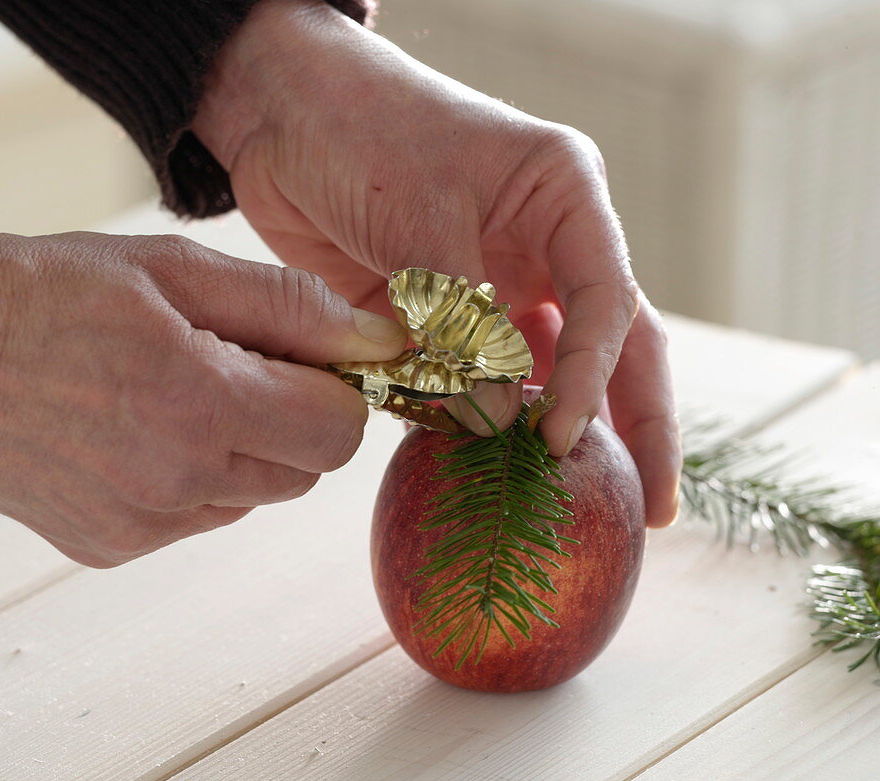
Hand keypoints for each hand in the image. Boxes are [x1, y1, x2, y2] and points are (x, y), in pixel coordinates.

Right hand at [0, 232, 404, 566]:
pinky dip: (191, 480)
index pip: (340, 431)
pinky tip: (135, 431)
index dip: (337, 389)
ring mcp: (140, 525)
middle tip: (229, 365)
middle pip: (305, 472)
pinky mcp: (108, 548)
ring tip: (172, 393)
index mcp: (200, 405)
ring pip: (253, 497)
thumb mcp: (176, 269)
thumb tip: (382, 343)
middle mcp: (177, 482)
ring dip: (242, 451)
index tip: (305, 358)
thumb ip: (291, 307)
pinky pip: (195, 519)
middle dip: (292, 419)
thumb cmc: (54, 292)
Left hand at [193, 0, 680, 526]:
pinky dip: (469, 423)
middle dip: (636, 427)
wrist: (279, 116)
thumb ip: (461, 320)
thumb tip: (500, 423)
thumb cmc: (358, 129)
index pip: (608, 300)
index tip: (561, 438)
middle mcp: (541, 247)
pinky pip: (466, 381)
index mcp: (563, 198)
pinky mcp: (437, 316)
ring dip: (546, 434)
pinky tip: (476, 469)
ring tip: (561, 505)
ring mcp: (490, 285)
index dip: (595, 377)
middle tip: (655, 511)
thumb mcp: (419, 216)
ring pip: (538, 374)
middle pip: (611, 346)